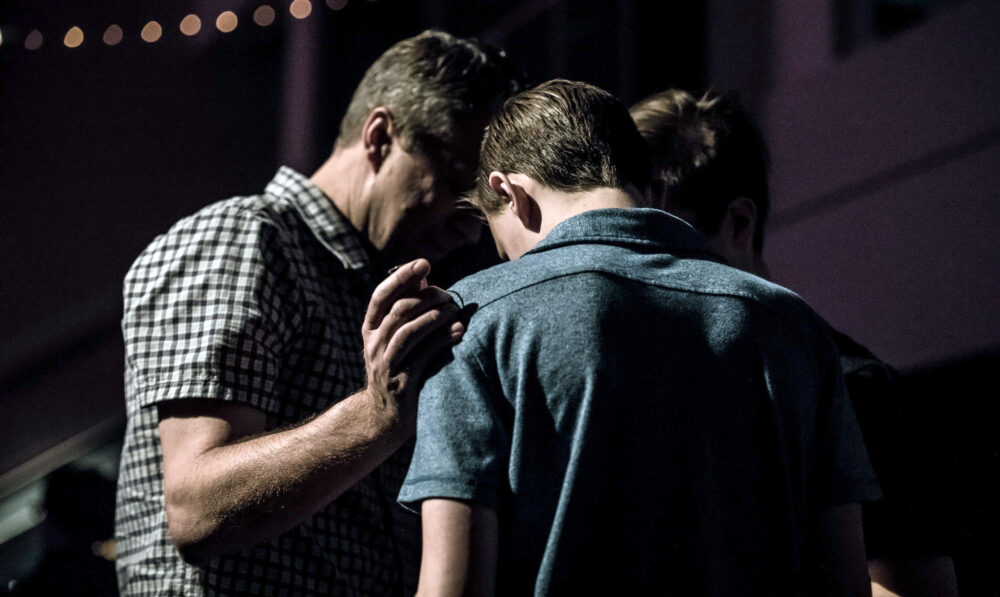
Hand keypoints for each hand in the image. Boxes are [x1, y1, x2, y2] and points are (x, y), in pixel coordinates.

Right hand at [362, 258, 464, 428]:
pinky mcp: (401, 383)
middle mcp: (374, 344)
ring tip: (455, 310)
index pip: (381, 296)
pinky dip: (441, 340)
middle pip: (399, 311)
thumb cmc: (401, 368)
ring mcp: (385, 365)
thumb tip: (423, 279)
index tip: (424, 263)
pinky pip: (422, 356)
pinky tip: (459, 331)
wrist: (386, 418)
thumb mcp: (397, 338)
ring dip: (435, 316)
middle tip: (449, 295)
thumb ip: (407, 309)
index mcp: (371, 329)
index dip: (401, 277)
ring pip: (408, 331)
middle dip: (427, 298)